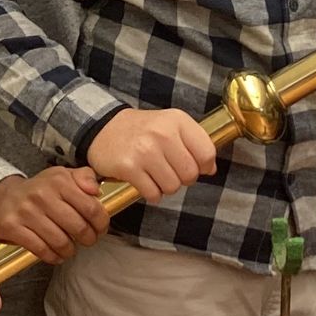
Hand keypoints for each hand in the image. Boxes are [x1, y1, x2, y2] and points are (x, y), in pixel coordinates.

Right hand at [0, 168, 109, 264]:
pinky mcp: (11, 227)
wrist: (4, 197)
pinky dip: (52, 256)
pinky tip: (56, 255)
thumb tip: (96, 189)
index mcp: (58, 180)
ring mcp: (25, 211)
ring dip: (70, 250)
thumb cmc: (40, 190)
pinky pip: (40, 249)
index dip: (101, 223)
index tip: (101, 228)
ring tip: (70, 249)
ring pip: (60, 241)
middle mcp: (41, 194)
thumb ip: (85, 177)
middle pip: (78, 227)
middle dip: (88, 239)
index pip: (91, 207)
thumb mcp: (63, 176)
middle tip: (88, 240)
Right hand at [87, 107, 216, 199]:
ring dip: (166, 187)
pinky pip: (153, 193)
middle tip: (171, 171)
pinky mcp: (129, 167)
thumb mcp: (171, 125)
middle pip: (190, 174)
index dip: (204, 166)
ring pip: (173, 186)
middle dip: (183, 179)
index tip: (195, 166)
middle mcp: (162, 133)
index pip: (207, 153)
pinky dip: (152, 194)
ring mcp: (144, 151)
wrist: (105, 127)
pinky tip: (146, 182)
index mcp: (177, 121)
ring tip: (156, 176)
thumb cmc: (143, 130)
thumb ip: (194, 143)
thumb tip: (210, 169)